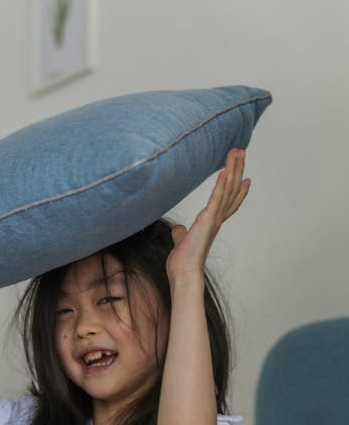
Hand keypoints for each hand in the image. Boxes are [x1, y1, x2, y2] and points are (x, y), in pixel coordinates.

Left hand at [166, 148, 250, 284]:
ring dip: (233, 169)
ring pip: (227, 189)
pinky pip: (217, 198)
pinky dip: (221, 184)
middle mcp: (217, 220)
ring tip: (237, 151)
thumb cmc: (184, 262)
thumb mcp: (182, 242)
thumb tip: (178, 229)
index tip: (246, 178)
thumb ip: (182, 234)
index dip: (237, 190)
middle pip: (231, 190)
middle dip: (237, 170)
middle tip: (242, 152)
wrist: (184, 273)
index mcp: (211, 223)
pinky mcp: (207, 220)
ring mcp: (214, 219)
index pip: (228, 203)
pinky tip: (225, 170)